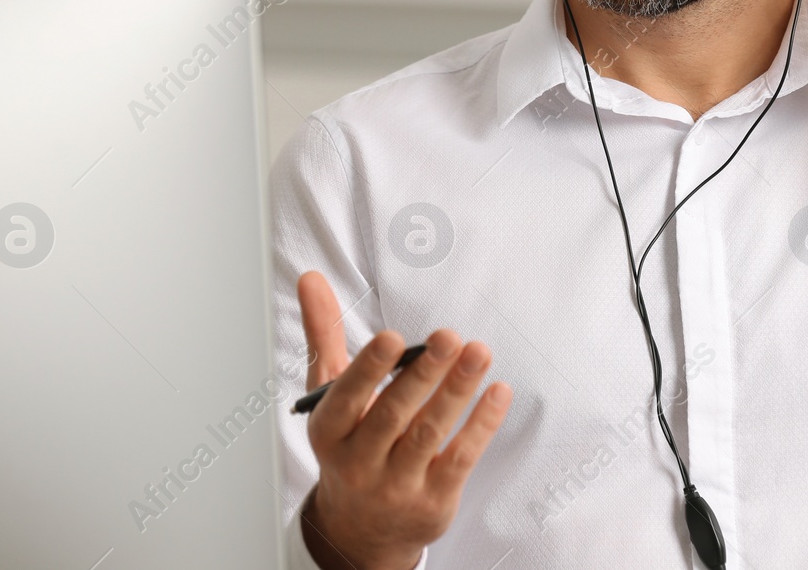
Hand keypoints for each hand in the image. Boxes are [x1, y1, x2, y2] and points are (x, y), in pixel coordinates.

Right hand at [296, 271, 511, 569]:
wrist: (360, 528)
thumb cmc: (348, 442)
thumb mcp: (328, 392)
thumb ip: (323, 333)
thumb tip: (310, 278)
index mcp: (329, 430)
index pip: (347, 398)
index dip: (369, 369)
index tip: (393, 338)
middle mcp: (359, 461)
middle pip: (393, 414)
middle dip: (423, 374)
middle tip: (449, 336)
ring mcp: (397, 484)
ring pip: (429, 433)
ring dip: (457, 390)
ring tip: (479, 353)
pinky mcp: (433, 500)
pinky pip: (461, 458)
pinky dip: (481, 425)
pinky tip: (497, 392)